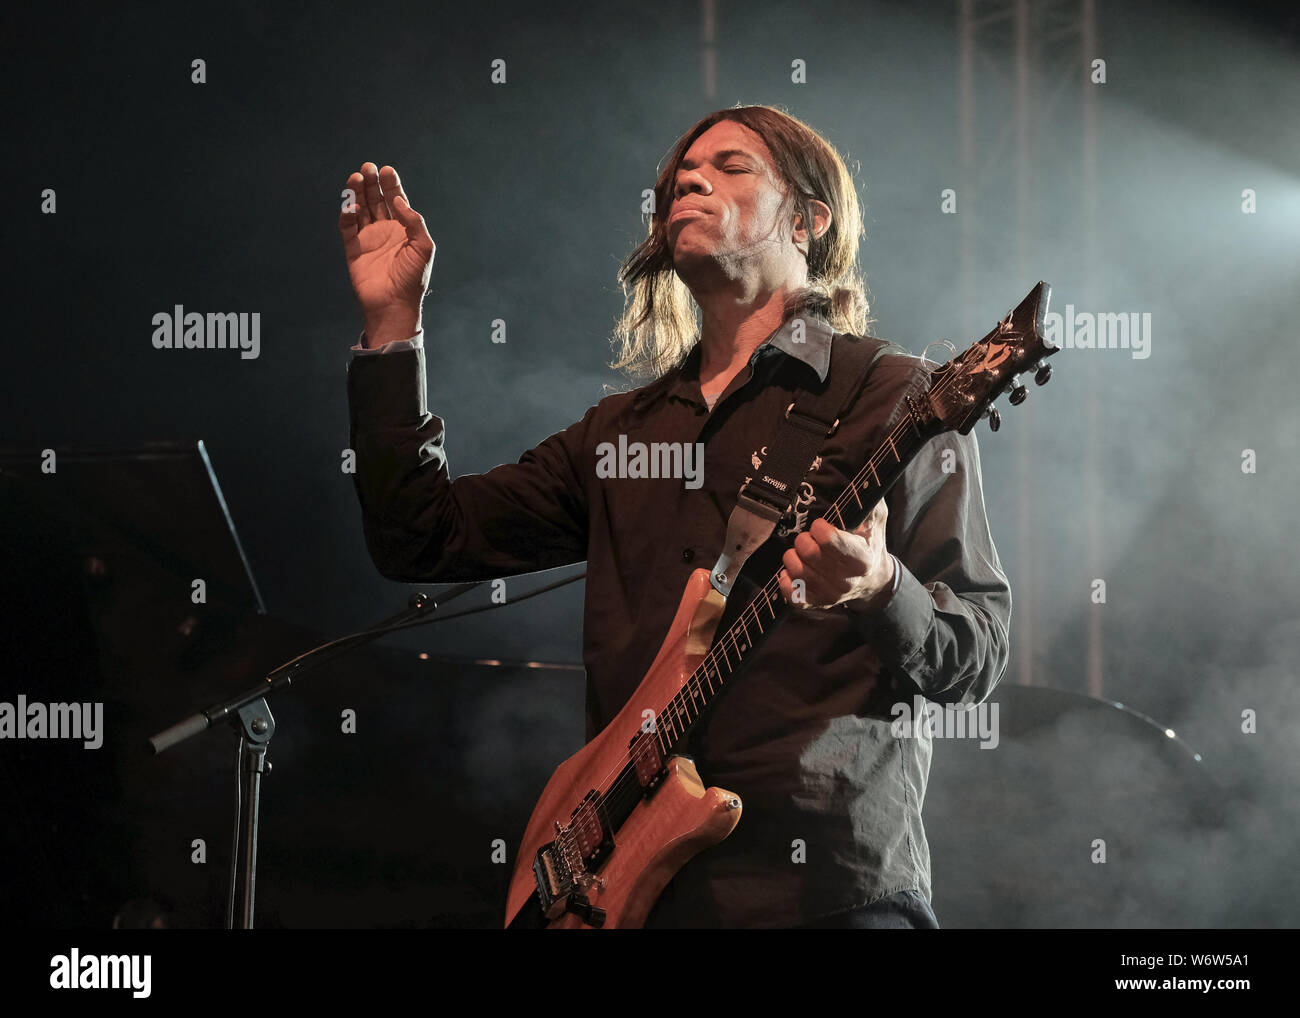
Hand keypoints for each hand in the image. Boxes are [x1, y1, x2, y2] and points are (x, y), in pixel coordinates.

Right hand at [338, 163, 434, 346]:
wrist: (394, 304)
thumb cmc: (413, 278)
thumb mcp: (424, 247)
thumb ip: (414, 222)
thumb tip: (399, 200)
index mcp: (403, 229)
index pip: (395, 201)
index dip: (391, 185)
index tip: (386, 170)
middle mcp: (385, 230)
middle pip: (376, 200)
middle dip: (372, 183)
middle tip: (368, 167)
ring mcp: (368, 239)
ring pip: (360, 210)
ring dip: (358, 193)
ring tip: (357, 177)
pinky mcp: (353, 249)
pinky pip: (347, 227)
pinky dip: (347, 215)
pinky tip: (352, 207)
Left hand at [778, 500, 894, 611]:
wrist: (873, 581)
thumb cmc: (870, 544)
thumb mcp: (876, 520)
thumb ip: (867, 502)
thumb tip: (859, 482)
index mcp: (862, 559)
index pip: (828, 539)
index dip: (820, 527)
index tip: (821, 525)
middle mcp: (846, 581)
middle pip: (809, 553)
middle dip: (804, 539)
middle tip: (808, 537)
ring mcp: (831, 595)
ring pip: (796, 570)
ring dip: (793, 556)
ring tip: (801, 551)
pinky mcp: (817, 603)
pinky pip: (791, 594)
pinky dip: (786, 580)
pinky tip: (792, 570)